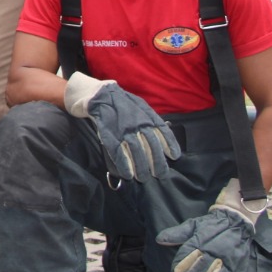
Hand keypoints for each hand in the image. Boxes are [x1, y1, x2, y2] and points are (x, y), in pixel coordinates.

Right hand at [64, 72, 180, 180]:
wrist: (97, 93)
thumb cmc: (119, 101)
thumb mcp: (138, 105)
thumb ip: (148, 117)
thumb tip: (161, 132)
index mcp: (145, 114)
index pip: (162, 130)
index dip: (169, 143)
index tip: (174, 156)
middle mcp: (137, 121)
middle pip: (151, 144)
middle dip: (157, 161)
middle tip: (160, 174)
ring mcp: (123, 128)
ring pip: (136, 150)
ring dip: (141, 166)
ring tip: (143, 178)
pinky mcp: (108, 133)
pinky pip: (118, 151)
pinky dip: (123, 164)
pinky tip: (127, 174)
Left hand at [156, 181, 259, 271]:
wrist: (237, 222)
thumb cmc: (212, 225)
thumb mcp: (193, 225)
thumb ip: (177, 233)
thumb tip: (159, 239)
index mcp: (202, 240)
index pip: (188, 255)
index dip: (180, 266)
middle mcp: (214, 251)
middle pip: (200, 269)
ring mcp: (227, 261)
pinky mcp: (238, 267)